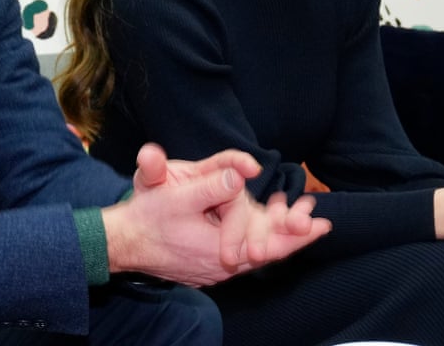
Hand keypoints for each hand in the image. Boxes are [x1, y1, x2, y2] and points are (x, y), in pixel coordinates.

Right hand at [101, 143, 330, 285]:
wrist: (122, 242)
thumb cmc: (147, 218)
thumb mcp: (177, 196)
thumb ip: (210, 186)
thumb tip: (239, 174)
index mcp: (219, 250)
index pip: (269, 247)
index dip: (295, 235)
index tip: (320, 225)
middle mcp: (221, 265)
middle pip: (267, 254)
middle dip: (293, 238)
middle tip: (321, 225)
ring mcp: (212, 268)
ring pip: (254, 256)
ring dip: (276, 240)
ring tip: (300, 224)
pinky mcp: (205, 264)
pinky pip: (240, 256)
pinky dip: (256, 244)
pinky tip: (264, 233)